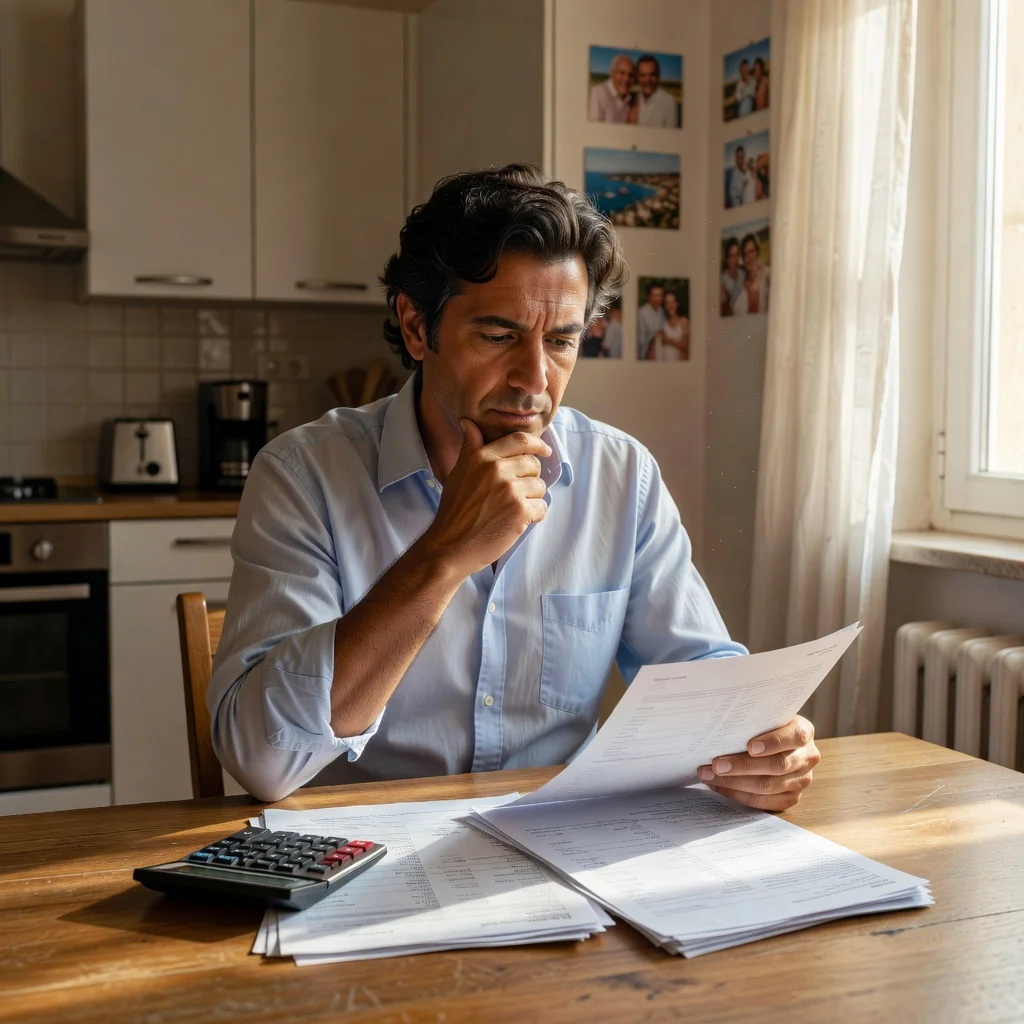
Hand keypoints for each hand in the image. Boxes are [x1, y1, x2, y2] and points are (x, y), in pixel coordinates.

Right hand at [420, 419, 549, 576]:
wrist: (450, 545)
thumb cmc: (454, 511)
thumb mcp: (459, 472)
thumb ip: (470, 447)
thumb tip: (468, 422)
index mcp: (482, 458)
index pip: (519, 440)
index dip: (537, 444)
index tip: (544, 450)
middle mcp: (497, 470)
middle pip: (533, 464)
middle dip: (530, 478)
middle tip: (517, 493)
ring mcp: (510, 490)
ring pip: (539, 486)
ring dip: (532, 499)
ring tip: (512, 509)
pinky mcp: (520, 511)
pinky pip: (542, 507)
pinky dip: (535, 516)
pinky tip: (518, 522)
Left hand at [697, 716, 819, 811]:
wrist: (775, 742)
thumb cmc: (764, 727)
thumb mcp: (764, 717)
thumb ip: (753, 720)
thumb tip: (720, 727)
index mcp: (804, 732)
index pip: (794, 736)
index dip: (773, 742)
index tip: (750, 747)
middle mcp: (808, 757)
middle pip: (777, 765)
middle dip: (743, 766)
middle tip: (716, 765)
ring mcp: (802, 780)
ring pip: (768, 786)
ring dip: (734, 783)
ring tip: (709, 776)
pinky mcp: (791, 798)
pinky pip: (764, 802)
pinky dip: (738, 795)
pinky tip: (719, 786)